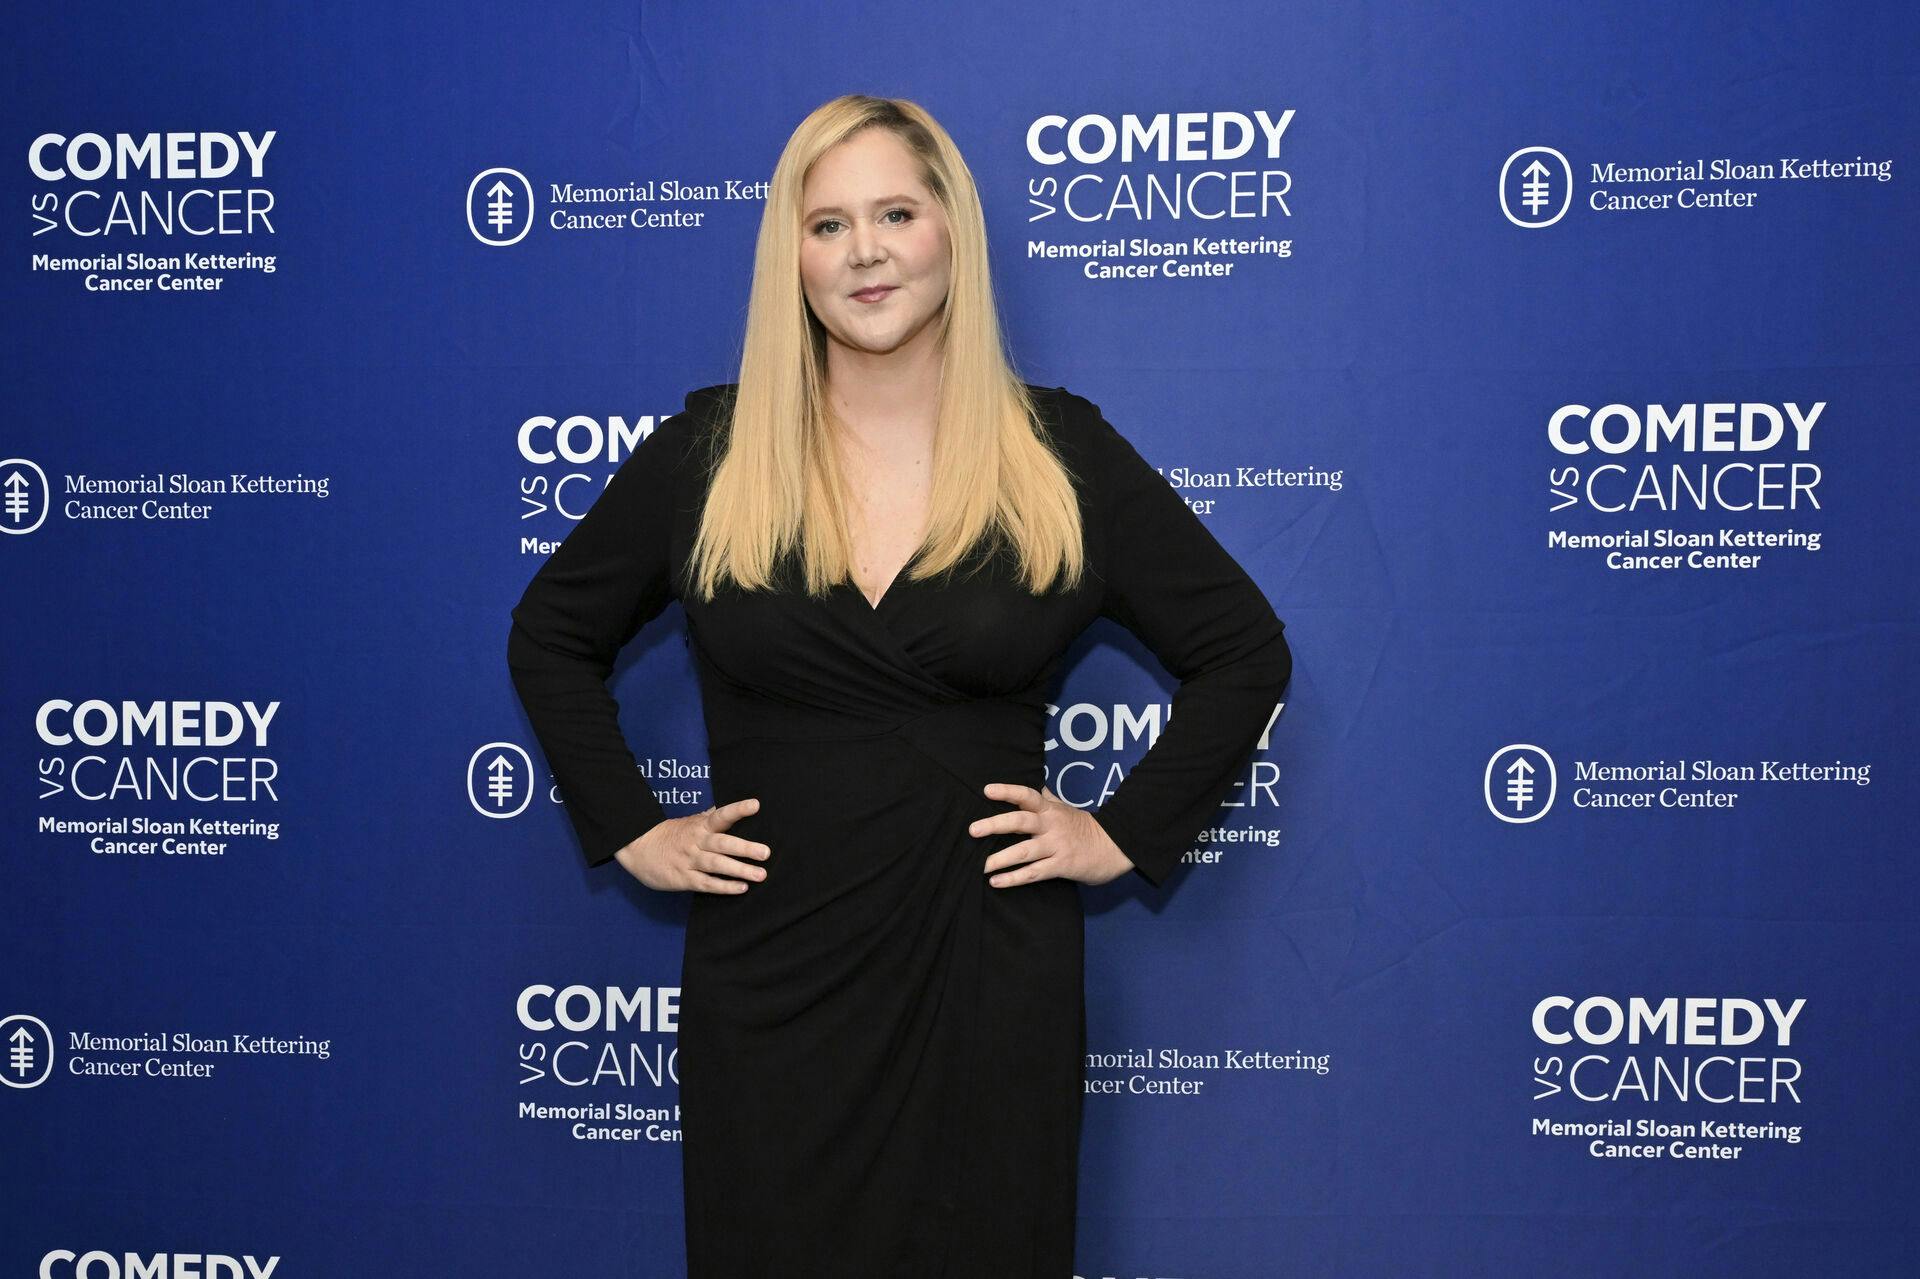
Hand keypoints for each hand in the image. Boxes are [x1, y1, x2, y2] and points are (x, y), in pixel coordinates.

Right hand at [613, 797, 770, 893]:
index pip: (721, 815)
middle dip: (745, 848)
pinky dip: (724, 886)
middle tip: (765, 852)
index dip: (738, 810)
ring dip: (740, 869)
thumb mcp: (689, 822)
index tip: (755, 805)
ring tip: (760, 875)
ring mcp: (690, 861)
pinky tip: (741, 888)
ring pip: (717, 865)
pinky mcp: (684, 878)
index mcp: (699, 825)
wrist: (638, 848)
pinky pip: (707, 883)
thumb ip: (709, 818)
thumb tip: (725, 809)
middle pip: (723, 843)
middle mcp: (697, 842)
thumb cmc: (669, 835)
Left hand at [970, 783, 1133, 887]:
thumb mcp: (1066, 809)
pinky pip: (1034, 873)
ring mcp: (1056, 846)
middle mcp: (1051, 826)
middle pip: (1020, 821)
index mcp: (1051, 810)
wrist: (1115, 847)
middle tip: (973, 830)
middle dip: (995, 824)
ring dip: (1000, 858)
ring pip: (1024, 851)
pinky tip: (997, 882)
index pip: (1027, 795)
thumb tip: (1035, 786)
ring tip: (979, 865)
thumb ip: (1047, 799)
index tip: (987, 790)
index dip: (1007, 791)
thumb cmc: (1085, 828)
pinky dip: (1014, 878)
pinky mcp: (1061, 866)